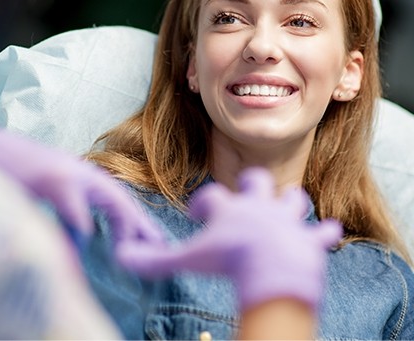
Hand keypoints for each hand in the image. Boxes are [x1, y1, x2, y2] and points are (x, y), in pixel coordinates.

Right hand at [0, 114, 163, 244]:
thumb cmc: (16, 174)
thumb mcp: (49, 194)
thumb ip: (70, 213)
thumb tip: (84, 237)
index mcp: (82, 177)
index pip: (117, 199)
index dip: (134, 220)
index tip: (151, 240)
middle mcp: (81, 173)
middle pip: (121, 198)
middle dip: (140, 223)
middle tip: (157, 245)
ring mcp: (68, 172)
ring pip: (109, 197)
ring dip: (122, 222)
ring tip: (129, 248)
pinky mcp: (51, 176)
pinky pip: (73, 201)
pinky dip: (81, 219)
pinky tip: (86, 234)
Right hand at [117, 167, 341, 310]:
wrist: (271, 269)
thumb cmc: (227, 261)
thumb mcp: (187, 259)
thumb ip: (154, 260)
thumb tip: (121, 256)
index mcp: (230, 208)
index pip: (211, 195)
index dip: (203, 204)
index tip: (197, 215)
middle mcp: (260, 206)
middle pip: (258, 180)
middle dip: (253, 185)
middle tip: (247, 199)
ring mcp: (287, 220)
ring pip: (294, 198)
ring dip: (290, 203)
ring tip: (285, 210)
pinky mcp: (309, 239)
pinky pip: (322, 233)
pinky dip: (324, 234)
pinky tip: (329, 232)